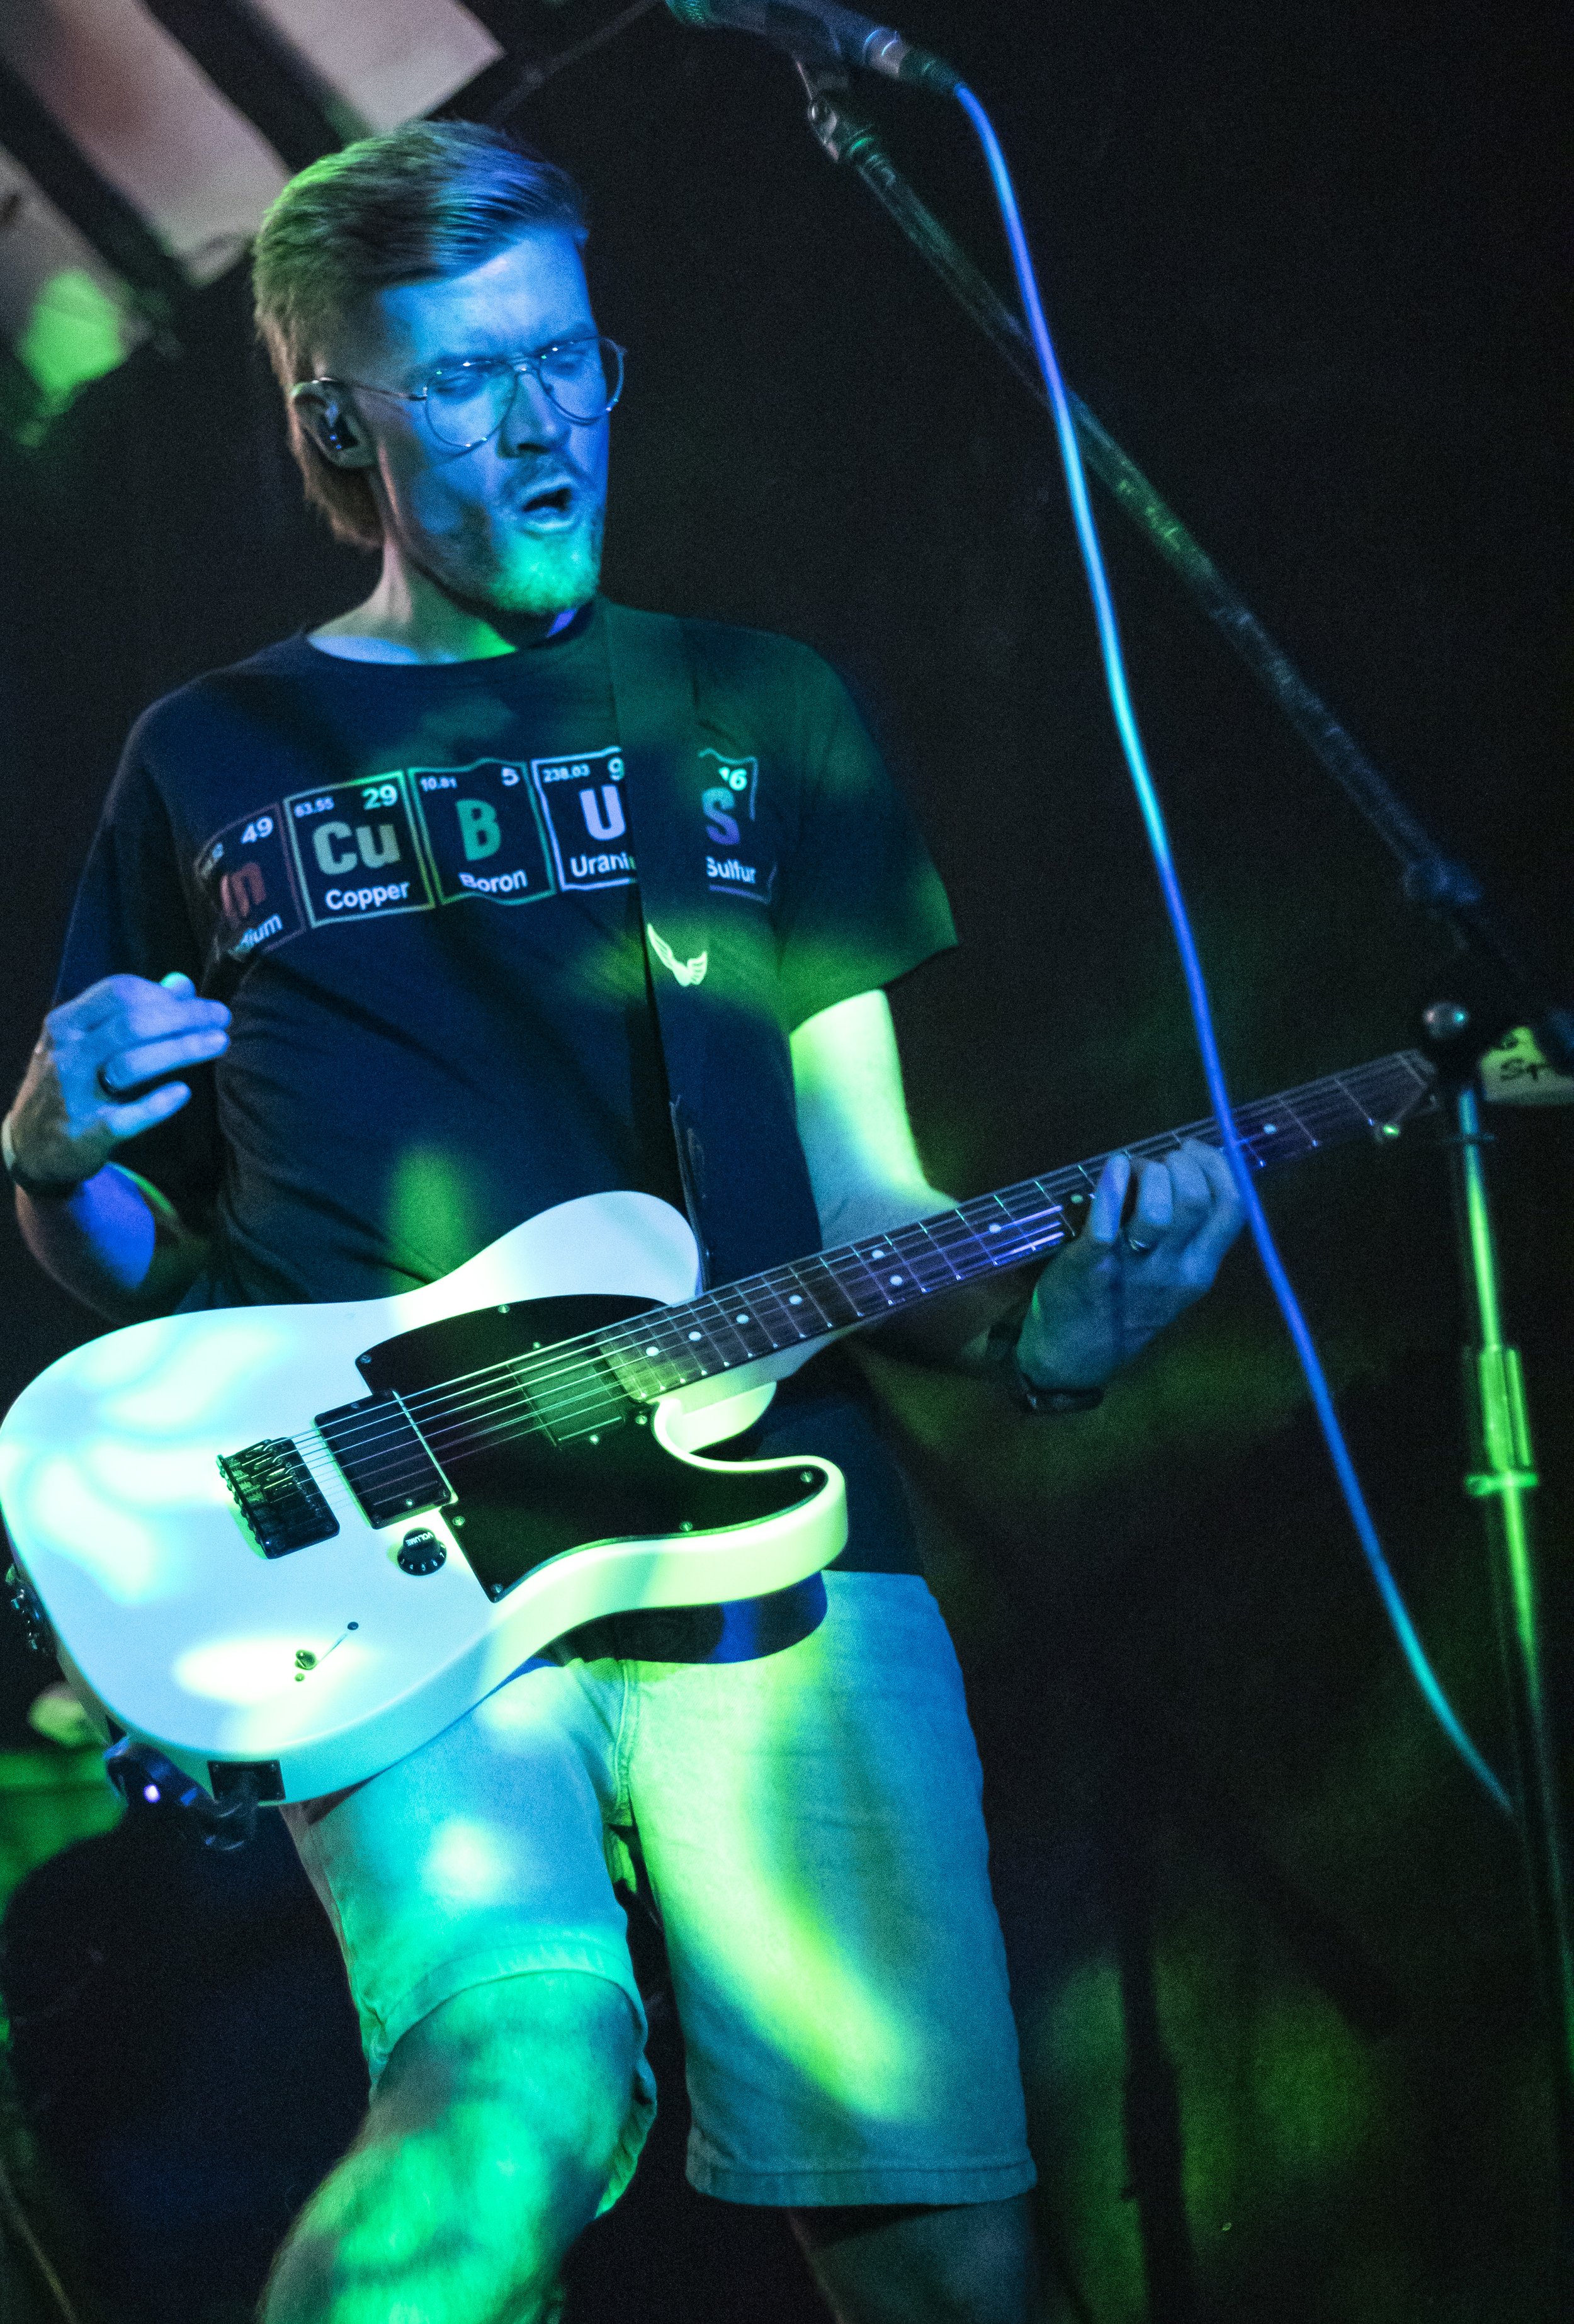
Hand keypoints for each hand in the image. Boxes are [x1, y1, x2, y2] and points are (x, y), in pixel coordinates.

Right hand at [5, 972, 229, 1192]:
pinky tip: (183, 1092)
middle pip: (132, 1024)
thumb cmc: (72, 1082)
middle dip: (184, 1017)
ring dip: (181, 1050)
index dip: (165, 994)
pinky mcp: (86, 1133)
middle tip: (222, 1018)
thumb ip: (132, 1011)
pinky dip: (156, 1104)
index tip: (201, 1004)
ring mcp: (73, 1094)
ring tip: (219, 1043)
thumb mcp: (89, 1041)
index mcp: (67, 1023)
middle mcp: (67, 1054)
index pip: (118, 992)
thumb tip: (182, 984)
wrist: (31, 1145)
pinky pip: (125, 1117)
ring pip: (132, 1064)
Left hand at [1016, 1139, 1244, 1389]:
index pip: (1234, 1208)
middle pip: (1196, 1200)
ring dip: (1148, 1174)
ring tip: (1131, 1169)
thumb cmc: (1127, 1306)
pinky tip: (1112, 1167)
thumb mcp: (1174, 1278)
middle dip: (1179, 1164)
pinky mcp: (1090, 1268)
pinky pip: (1105, 1226)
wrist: (1075, 1357)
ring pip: (1160, 1210)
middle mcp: (1175, 1271)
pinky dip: (1110, 1187)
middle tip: (1156, 1163)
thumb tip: (1194, 1170)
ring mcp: (1133, 1271)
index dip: (1219, 1166)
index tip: (1194, 1149)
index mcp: (1200, 1269)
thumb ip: (1189, 1234)